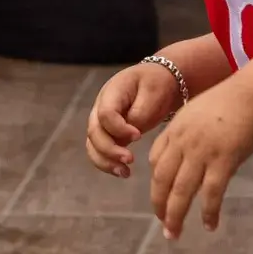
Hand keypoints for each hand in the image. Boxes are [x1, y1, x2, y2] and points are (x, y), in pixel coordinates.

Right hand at [86, 63, 181, 177]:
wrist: (159, 80)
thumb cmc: (157, 83)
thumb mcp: (154, 91)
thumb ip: (140, 112)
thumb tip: (129, 137)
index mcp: (112, 92)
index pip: (105, 114)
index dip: (118, 128)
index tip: (138, 136)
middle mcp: (100, 107)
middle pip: (94, 132)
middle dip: (109, 149)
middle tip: (130, 159)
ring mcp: (101, 121)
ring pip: (93, 145)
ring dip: (105, 161)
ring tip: (125, 173)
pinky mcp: (108, 134)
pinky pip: (100, 151)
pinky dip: (108, 163)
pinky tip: (123, 172)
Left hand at [149, 78, 252, 237]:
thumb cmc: (229, 102)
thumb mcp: (196, 112)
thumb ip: (185, 133)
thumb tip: (182, 154)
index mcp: (175, 130)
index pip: (155, 162)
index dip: (156, 184)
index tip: (161, 198)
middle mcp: (183, 143)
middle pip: (162, 181)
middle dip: (160, 207)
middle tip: (164, 226)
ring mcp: (202, 152)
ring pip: (181, 191)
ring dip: (175, 216)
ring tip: (174, 234)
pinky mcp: (223, 160)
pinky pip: (211, 193)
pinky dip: (208, 212)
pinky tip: (209, 225)